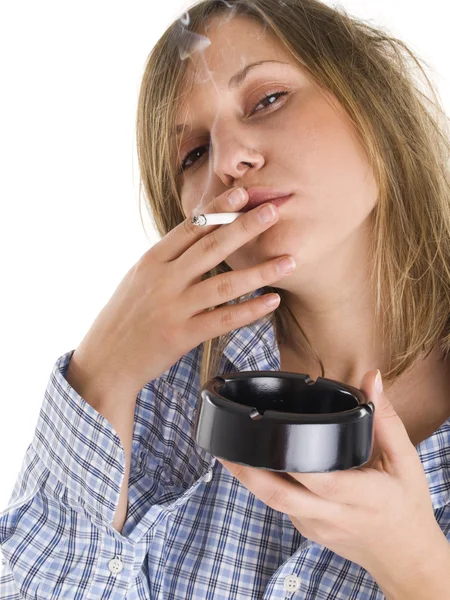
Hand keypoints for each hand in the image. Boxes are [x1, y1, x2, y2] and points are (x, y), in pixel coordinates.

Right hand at [69, 188, 295, 396]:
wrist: (105, 360)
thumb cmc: (125, 317)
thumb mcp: (139, 279)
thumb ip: (168, 259)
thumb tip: (197, 238)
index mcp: (152, 261)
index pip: (190, 227)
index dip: (218, 209)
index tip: (242, 194)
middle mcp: (164, 280)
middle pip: (210, 247)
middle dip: (244, 227)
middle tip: (273, 212)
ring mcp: (173, 308)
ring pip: (224, 284)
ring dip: (260, 271)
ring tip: (288, 260)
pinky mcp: (182, 335)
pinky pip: (223, 320)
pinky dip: (250, 310)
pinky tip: (272, 301)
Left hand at [216, 370, 445, 577]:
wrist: (404, 557)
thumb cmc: (406, 506)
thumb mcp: (406, 462)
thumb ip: (385, 420)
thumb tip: (372, 379)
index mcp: (362, 497)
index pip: (321, 479)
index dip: (290, 459)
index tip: (265, 433)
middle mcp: (333, 515)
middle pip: (281, 496)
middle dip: (247, 472)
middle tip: (224, 446)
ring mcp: (316, 527)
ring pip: (275, 503)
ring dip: (249, 479)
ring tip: (229, 450)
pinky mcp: (307, 531)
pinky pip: (281, 506)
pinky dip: (265, 486)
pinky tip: (255, 466)